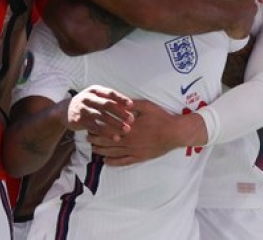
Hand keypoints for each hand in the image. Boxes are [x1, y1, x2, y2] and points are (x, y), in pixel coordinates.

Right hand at [66, 86, 134, 140]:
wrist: (64, 110)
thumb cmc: (86, 103)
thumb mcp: (95, 97)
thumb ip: (109, 99)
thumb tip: (129, 105)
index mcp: (95, 90)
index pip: (110, 93)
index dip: (121, 98)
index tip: (131, 105)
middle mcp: (88, 98)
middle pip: (107, 105)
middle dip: (120, 112)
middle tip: (131, 120)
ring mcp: (83, 109)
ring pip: (102, 117)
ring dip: (115, 124)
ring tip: (126, 130)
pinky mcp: (80, 120)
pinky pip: (95, 128)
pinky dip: (106, 133)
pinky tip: (115, 138)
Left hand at [88, 101, 204, 165]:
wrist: (175, 133)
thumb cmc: (161, 117)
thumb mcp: (145, 106)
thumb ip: (129, 104)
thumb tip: (117, 101)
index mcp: (128, 126)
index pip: (108, 128)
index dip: (97, 128)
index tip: (89, 126)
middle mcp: (128, 140)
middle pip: (107, 141)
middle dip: (96, 140)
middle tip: (87, 138)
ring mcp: (134, 150)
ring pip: (113, 152)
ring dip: (101, 151)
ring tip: (92, 149)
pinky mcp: (140, 158)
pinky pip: (124, 162)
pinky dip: (113, 162)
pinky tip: (106, 162)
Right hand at [220, 0, 255, 39]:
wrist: (229, 12)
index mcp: (251, 0)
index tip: (238, 0)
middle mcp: (252, 12)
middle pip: (250, 12)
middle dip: (244, 11)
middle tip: (235, 10)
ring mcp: (248, 24)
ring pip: (246, 23)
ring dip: (240, 21)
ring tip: (231, 20)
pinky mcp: (244, 33)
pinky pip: (241, 33)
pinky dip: (237, 32)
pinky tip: (231, 30)